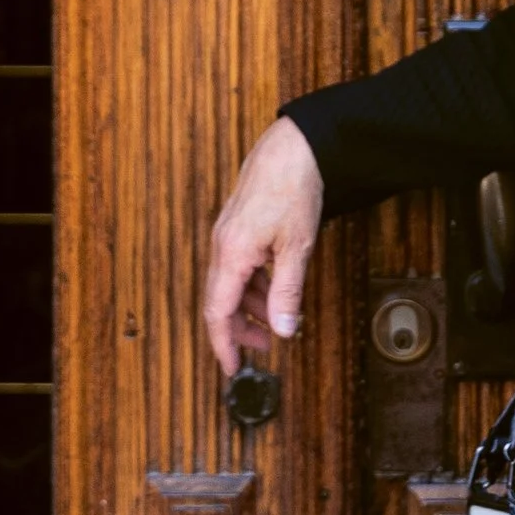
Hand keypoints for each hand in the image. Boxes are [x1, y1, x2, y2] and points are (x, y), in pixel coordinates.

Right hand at [204, 117, 324, 375]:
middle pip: (219, 301)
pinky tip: (274, 286)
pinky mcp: (238, 224)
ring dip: (249, 306)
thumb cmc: (293, 188)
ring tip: (276, 319)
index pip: (217, 313)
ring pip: (230, 283)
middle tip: (262, 349)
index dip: (223, 345)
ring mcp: (228, 234)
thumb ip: (287, 291)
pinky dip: (252, 283)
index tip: (231, 369)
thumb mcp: (297, 247)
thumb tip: (283, 330)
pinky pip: (237, 264)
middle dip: (238, 329)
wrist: (293, 145)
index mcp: (231, 255)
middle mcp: (222, 245)